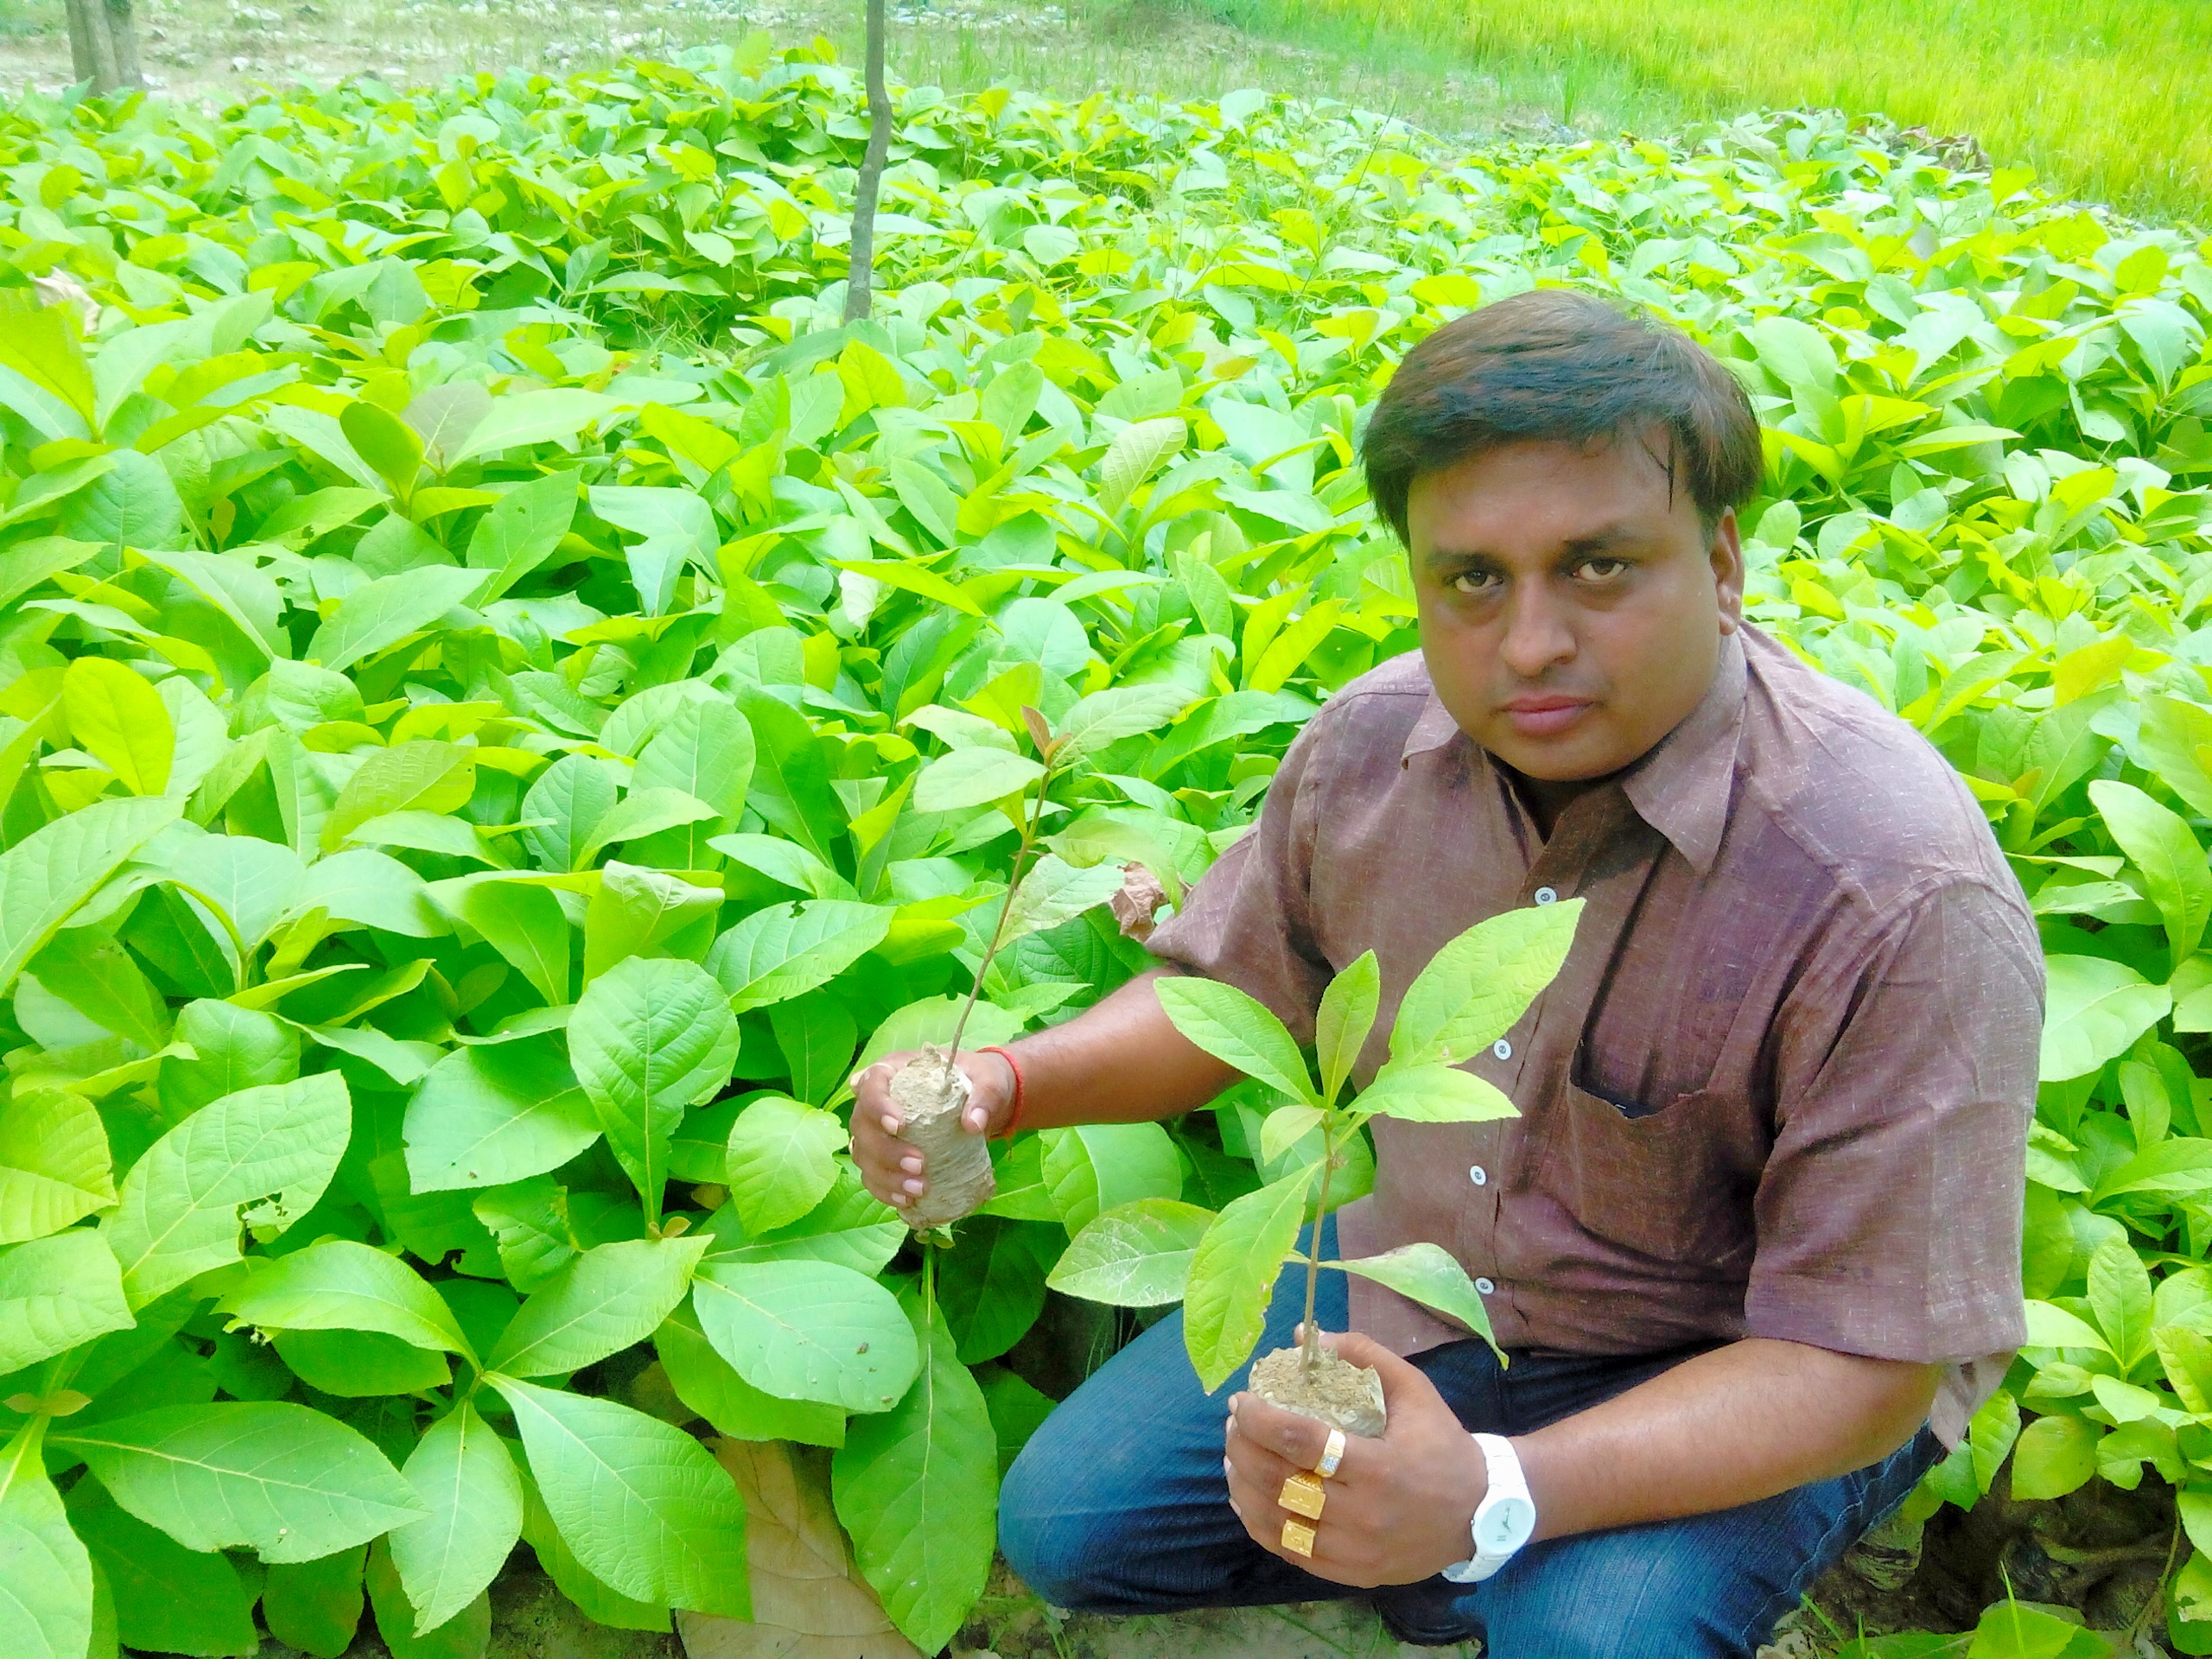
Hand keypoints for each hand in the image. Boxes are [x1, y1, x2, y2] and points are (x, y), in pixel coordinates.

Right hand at [850, 1048, 1017, 1211]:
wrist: (981, 1101)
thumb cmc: (978, 1081)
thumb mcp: (989, 1081)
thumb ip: (984, 1096)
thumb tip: (973, 1123)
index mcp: (896, 1071)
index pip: (872, 1083)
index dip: (878, 1106)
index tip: (899, 1126)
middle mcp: (878, 1099)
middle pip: (861, 1124)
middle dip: (885, 1150)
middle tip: (919, 1164)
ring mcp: (877, 1129)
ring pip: (863, 1153)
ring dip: (885, 1176)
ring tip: (918, 1190)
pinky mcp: (884, 1155)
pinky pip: (872, 1174)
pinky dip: (884, 1190)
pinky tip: (906, 1200)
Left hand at [1224, 1330, 1487, 1588]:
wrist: (1480, 1514)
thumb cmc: (1442, 1445)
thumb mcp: (1414, 1390)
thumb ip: (1363, 1356)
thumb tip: (1305, 1336)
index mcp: (1379, 1467)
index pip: (1300, 1442)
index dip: (1260, 1419)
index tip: (1243, 1400)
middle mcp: (1363, 1515)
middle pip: (1279, 1482)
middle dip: (1243, 1447)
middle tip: (1233, 1423)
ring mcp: (1354, 1551)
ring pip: (1276, 1521)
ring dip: (1242, 1485)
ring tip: (1233, 1455)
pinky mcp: (1350, 1573)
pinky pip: (1289, 1550)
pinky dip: (1258, 1523)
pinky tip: (1246, 1497)